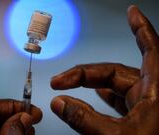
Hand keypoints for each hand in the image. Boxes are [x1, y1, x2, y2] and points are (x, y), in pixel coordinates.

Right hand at [50, 5, 158, 134]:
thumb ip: (85, 120)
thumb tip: (60, 103)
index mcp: (156, 90)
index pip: (149, 48)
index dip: (139, 28)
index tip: (132, 13)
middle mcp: (153, 93)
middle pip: (114, 72)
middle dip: (85, 74)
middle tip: (61, 81)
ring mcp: (146, 105)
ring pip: (115, 86)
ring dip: (91, 85)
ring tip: (70, 83)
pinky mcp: (141, 116)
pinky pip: (118, 99)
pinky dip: (102, 96)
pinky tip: (92, 94)